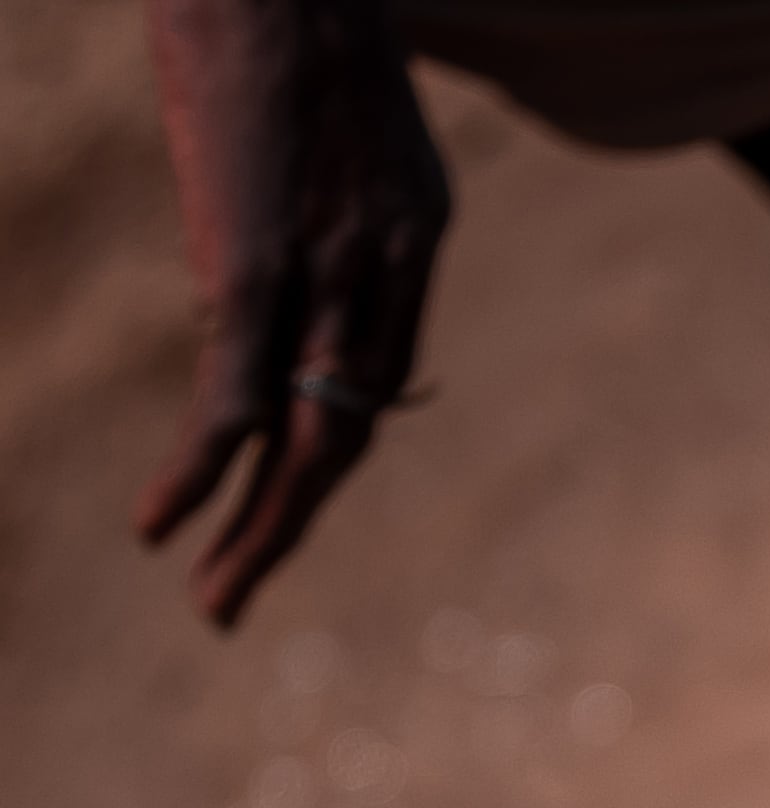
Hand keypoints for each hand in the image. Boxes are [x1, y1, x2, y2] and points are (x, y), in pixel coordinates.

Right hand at [137, 0, 450, 625]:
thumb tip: (295, 221)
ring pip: (308, 441)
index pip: (381, 376)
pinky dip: (203, 470)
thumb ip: (335, 185)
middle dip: (294, 524)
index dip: (332, 444)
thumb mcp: (339, 112)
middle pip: (355, 434)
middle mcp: (391, 268)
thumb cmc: (291, 11)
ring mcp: (329, 273)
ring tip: (210, 596)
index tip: (281, 495)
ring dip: (256, 530)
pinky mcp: (255, 265)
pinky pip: (238, 397)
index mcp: (417, 234)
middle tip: (233, 597)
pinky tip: (162, 525)